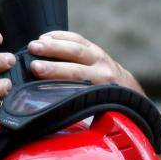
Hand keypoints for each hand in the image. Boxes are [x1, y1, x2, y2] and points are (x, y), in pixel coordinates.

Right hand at [28, 32, 160, 157]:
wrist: (129, 91)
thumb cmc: (109, 107)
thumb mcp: (99, 114)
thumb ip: (82, 115)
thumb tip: (57, 123)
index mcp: (104, 84)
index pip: (77, 76)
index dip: (56, 73)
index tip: (36, 72)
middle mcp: (104, 67)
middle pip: (75, 58)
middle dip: (51, 57)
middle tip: (31, 57)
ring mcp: (99, 55)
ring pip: (75, 45)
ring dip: (53, 43)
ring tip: (32, 46)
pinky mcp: (94, 48)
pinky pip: (77, 38)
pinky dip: (61, 36)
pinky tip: (44, 37)